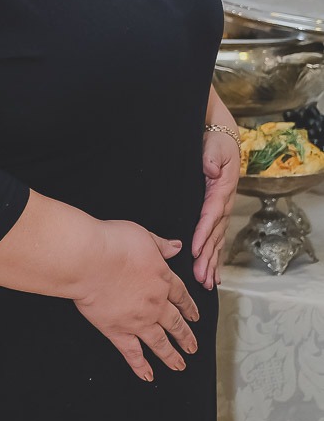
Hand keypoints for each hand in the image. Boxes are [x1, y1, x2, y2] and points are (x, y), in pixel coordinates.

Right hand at [72, 220, 199, 382]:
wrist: (90, 259)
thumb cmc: (113, 242)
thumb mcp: (142, 235)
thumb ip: (160, 245)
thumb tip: (176, 246)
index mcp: (162, 278)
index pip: (181, 296)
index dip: (189, 308)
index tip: (195, 317)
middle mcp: (155, 303)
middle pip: (176, 324)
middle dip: (186, 336)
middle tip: (193, 347)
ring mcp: (138, 320)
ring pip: (160, 343)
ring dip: (171, 355)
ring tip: (179, 365)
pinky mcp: (118, 331)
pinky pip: (133, 353)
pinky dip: (141, 366)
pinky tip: (148, 375)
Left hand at [192, 128, 239, 289]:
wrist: (223, 137)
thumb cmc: (216, 142)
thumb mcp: (214, 145)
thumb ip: (211, 157)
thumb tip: (211, 169)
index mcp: (221, 189)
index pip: (211, 214)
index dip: (203, 233)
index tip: (195, 249)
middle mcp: (224, 203)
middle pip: (215, 234)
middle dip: (207, 257)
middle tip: (200, 278)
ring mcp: (223, 209)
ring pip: (217, 241)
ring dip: (212, 262)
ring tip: (207, 283)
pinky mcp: (218, 212)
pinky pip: (217, 237)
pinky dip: (215, 256)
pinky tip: (213, 274)